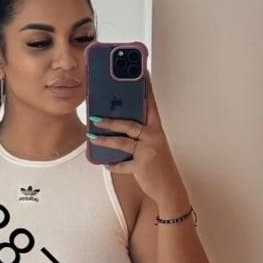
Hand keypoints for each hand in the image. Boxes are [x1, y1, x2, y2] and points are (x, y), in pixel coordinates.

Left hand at [87, 69, 184, 200]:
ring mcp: (149, 151)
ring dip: (105, 139)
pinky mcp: (142, 165)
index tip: (140, 73)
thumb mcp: (152, 146)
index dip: (145, 89)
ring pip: (123, 141)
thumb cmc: (158, 165)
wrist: (170, 189)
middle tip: (94, 115)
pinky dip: (114, 165)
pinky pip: (123, 164)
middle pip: (130, 123)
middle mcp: (154, 137)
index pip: (150, 105)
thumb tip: (115, 125)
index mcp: (157, 129)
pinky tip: (106, 163)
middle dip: (111, 119)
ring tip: (92, 134)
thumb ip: (138, 135)